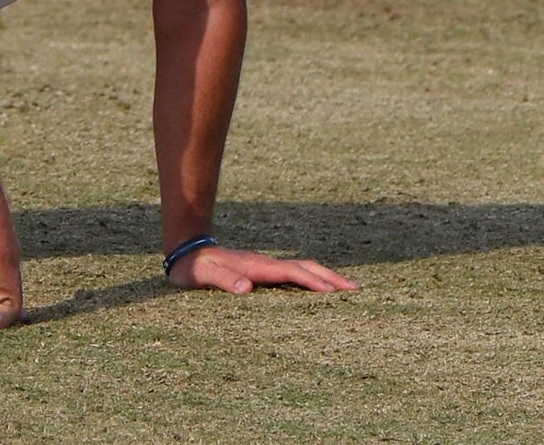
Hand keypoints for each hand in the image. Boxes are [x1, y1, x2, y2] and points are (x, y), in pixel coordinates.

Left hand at [166, 243, 359, 293]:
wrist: (186, 250)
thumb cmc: (194, 268)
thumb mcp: (203, 275)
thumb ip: (222, 279)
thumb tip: (246, 287)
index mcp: (255, 266)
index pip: (290, 273)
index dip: (312, 282)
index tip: (334, 292)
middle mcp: (265, 264)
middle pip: (304, 267)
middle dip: (330, 277)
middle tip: (356, 289)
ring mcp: (266, 267)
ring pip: (302, 269)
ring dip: (325, 278)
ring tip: (348, 289)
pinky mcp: (263, 272)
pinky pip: (294, 276)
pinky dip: (312, 280)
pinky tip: (319, 290)